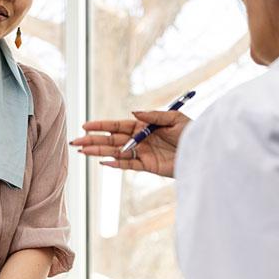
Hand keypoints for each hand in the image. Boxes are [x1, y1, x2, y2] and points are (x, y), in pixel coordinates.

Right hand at [69, 110, 190, 177]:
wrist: (203, 151)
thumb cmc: (190, 132)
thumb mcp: (174, 119)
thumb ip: (152, 116)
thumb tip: (132, 113)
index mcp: (142, 125)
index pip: (117, 125)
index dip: (101, 126)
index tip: (85, 126)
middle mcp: (139, 139)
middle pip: (111, 139)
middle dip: (93, 140)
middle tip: (76, 142)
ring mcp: (142, 152)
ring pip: (115, 152)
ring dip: (99, 152)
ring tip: (82, 152)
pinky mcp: (148, 166)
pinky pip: (128, 165)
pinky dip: (116, 164)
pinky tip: (103, 162)